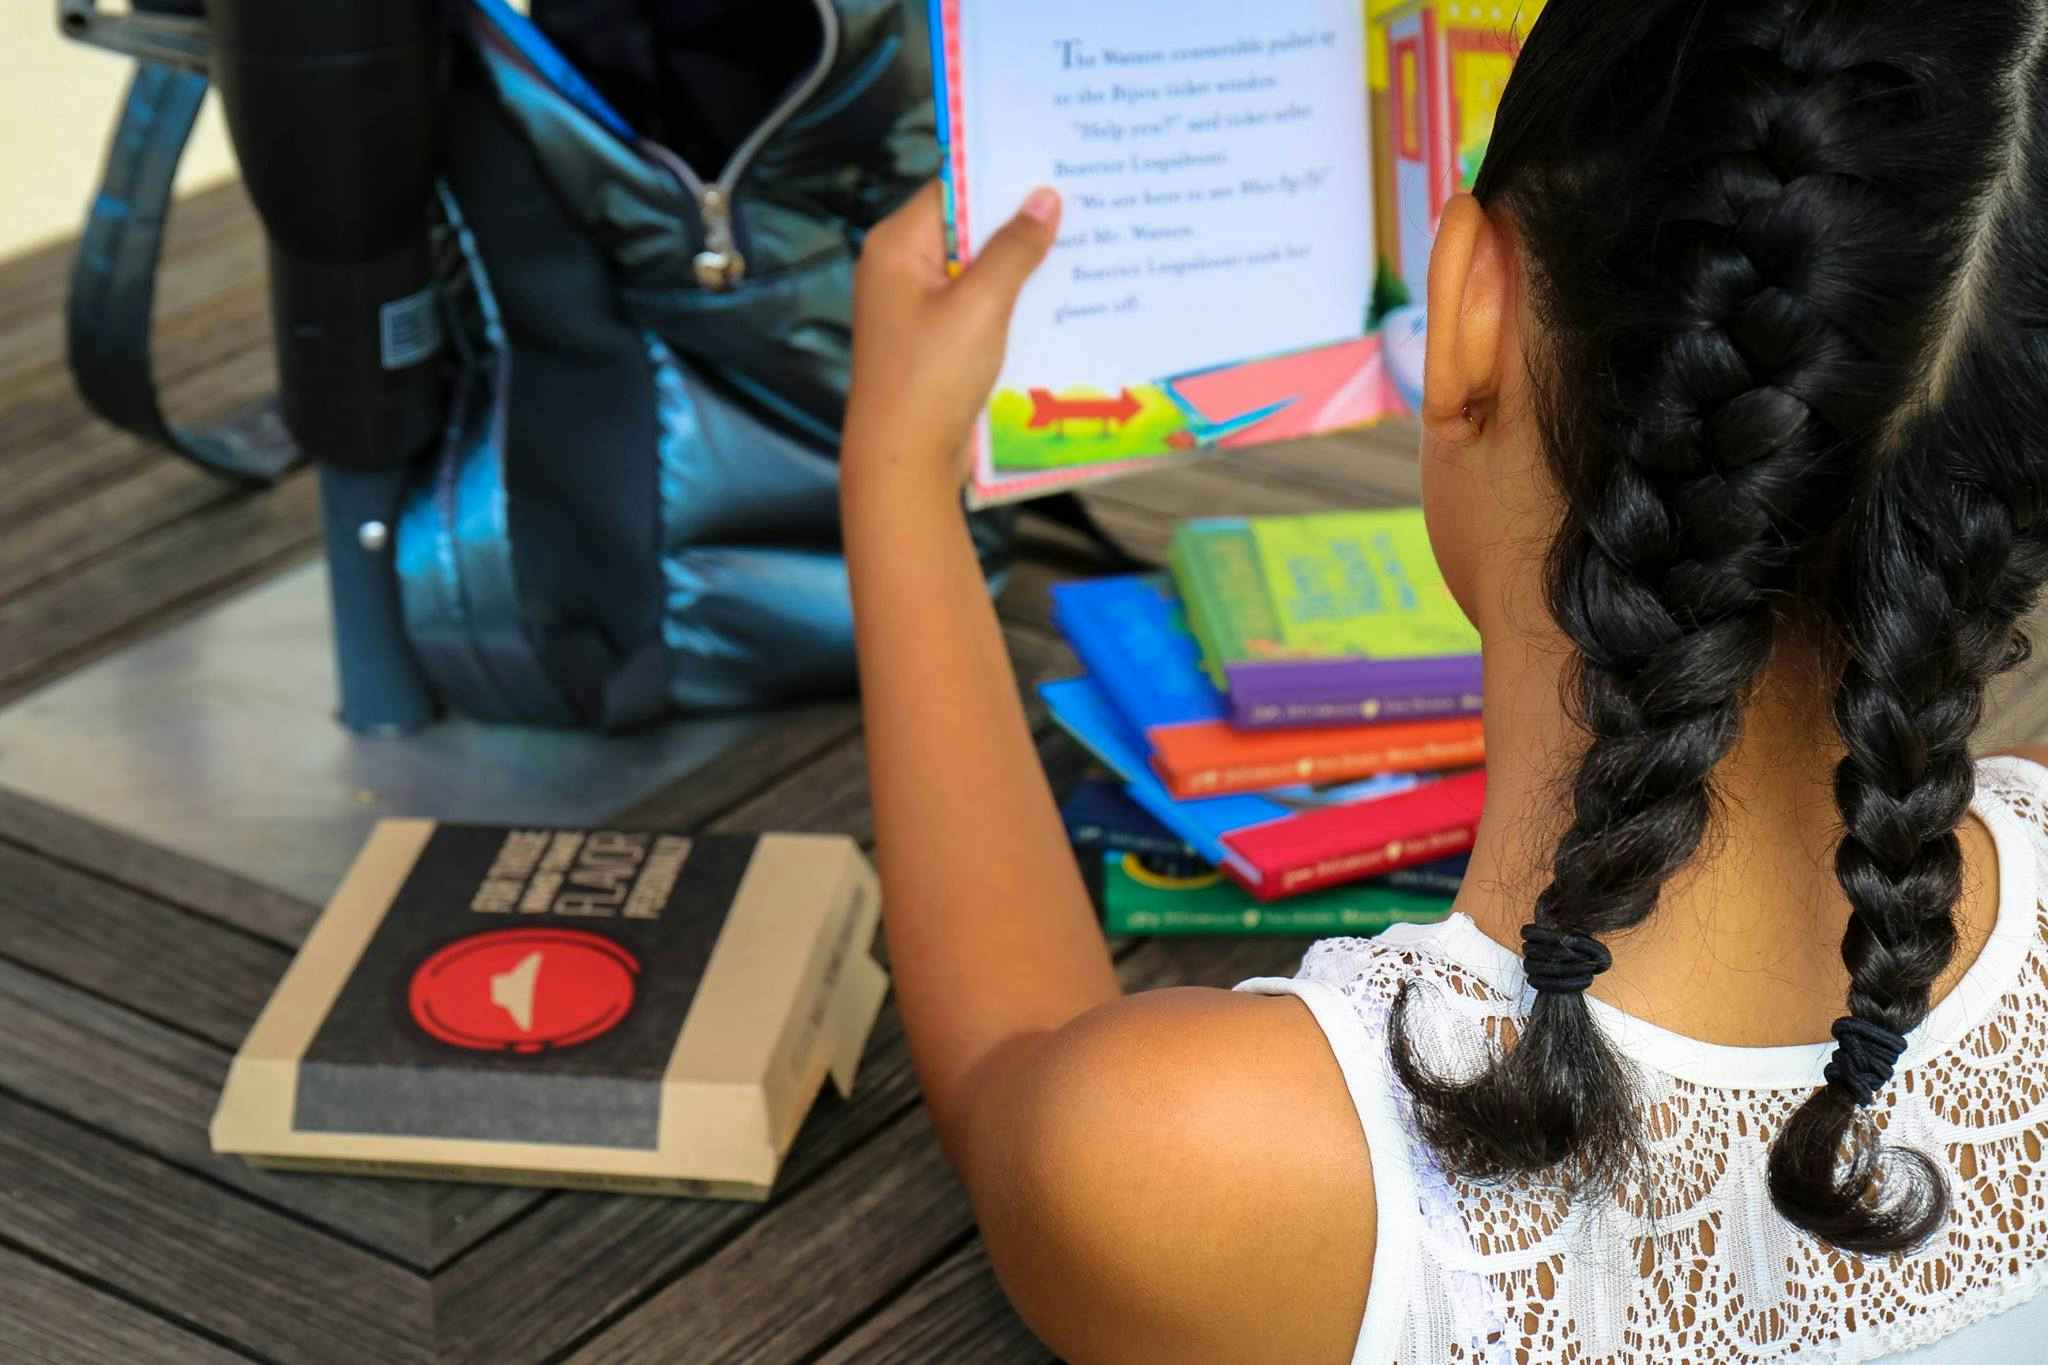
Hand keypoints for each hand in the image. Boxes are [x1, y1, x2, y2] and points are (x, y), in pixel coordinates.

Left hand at [843, 180, 1060, 501]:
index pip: (953, 188)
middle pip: (967, 228)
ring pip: (978, 270)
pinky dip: (1012, 301)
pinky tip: (1058, 298)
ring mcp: (916, 308)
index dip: (1002, 176)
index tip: (1055, 163)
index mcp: (896, 247)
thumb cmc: (931, 379)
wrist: (904, 463)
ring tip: (1082, 244)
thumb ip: (1014, 249)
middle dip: (1020, 221)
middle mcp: (900, 269)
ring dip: (1022, 265)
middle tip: (1083, 201)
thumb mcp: (981, 307)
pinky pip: (979, 306)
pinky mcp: (935, 341)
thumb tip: (1045, 198)